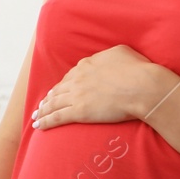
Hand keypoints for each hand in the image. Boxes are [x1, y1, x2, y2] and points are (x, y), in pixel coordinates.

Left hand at [32, 45, 174, 129]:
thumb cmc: (138, 70)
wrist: (143, 87)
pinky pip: (57, 117)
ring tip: (37, 116)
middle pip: (59, 89)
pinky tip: (38, 126)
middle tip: (42, 105)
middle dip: (49, 98)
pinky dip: (45, 121)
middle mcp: (78, 78)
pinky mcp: (80, 111)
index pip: (71, 76)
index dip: (64, 85)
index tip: (59, 91)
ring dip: (43, 110)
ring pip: (54, 103)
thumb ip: (110, 55)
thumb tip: (109, 58)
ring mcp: (77, 95)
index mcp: (87, 64)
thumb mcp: (122, 53)